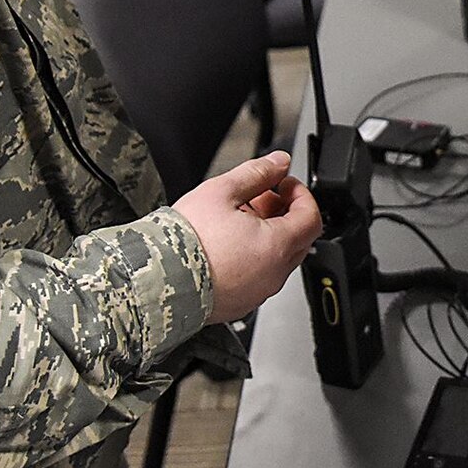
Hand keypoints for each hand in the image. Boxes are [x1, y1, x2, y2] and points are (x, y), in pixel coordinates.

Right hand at [173, 151, 322, 323]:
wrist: (156, 281)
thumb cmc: (186, 241)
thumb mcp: (222, 191)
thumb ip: (257, 173)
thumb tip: (278, 163)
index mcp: (277, 246)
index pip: (311, 217)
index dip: (300, 194)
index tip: (284, 184)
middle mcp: (273, 275)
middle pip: (297, 238)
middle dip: (283, 212)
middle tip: (259, 197)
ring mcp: (257, 293)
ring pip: (277, 259)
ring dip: (267, 235)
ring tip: (236, 218)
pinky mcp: (240, 304)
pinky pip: (257, 277)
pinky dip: (252, 257)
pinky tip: (226, 244)